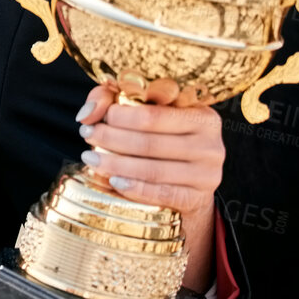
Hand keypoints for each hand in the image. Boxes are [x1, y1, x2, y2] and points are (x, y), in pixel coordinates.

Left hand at [74, 78, 224, 292]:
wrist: (190, 185)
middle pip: (149, 141)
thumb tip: (87, 114)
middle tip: (87, 136)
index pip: (153, 112)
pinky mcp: (198, 197)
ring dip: (115, 164)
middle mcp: (210, 142)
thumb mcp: (145, 113)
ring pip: (152, 168)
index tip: (95, 118)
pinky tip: (113, 181)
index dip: (119, 115)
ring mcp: (207, 172)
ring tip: (91, 159)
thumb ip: (112, 100)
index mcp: (200, 114)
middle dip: (111, 138)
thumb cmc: (163, 140)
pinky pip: (161, 193)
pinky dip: (134, 188)